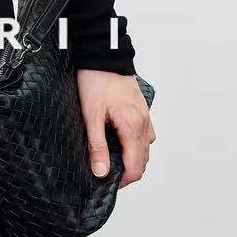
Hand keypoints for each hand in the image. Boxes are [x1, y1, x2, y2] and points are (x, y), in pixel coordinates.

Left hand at [77, 68, 155, 188]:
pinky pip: (144, 134)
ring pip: (145, 148)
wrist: (104, 53)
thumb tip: (100, 172)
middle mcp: (144, 124)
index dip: (122, 181)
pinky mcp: (141, 108)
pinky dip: (135, 143)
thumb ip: (97, 145)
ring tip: (111, 157)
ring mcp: (145, 115)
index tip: (106, 183)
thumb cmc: (96, 79)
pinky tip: (119, 139)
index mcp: (133, 127)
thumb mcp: (91, 115)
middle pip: (142, 161)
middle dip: (126, 171)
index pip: (135, 168)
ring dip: (132, 158)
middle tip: (106, 172)